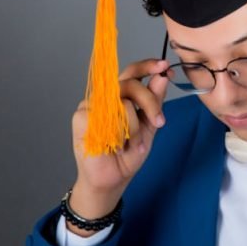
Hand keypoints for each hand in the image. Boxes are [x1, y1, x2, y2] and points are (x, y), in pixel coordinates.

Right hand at [68, 59, 168, 234]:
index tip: (164, 67)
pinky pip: (109, 116)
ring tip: (132, 143)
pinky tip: (116, 145)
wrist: (113, 179)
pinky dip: (119, 133)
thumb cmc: (129, 153)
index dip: (148, 66)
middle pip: (131, 83)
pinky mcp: (81, 117)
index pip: (132, 72)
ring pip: (123, 101)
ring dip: (135, 127)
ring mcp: (91, 105)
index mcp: (121, 96)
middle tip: (159, 122)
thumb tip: (162, 76)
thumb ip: (155, 101)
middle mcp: (105, 97)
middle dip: (150, 102)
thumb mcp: (150, 125)